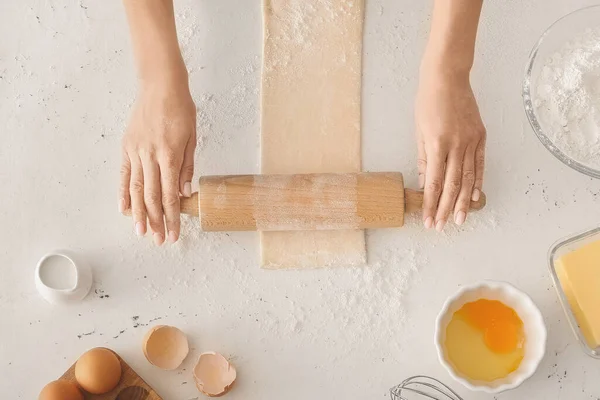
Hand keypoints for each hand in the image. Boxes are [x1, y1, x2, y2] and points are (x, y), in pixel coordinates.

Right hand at [120, 79, 195, 244]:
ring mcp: (136, 151)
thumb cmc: (182, 110)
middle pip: (151, 196)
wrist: (161, 86)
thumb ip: (187, 167)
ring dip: (138, 213)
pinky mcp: (127, 147)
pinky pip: (124, 174)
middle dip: (156, 221)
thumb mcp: (192, 138)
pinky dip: (123, 193)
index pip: (170, 194)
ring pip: (135, 189)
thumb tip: (185, 194)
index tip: (175, 234)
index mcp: (170, 155)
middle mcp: (150, 156)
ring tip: (141, 232)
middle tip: (159, 240)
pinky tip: (124, 209)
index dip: (172, 217)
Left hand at [415, 69, 485, 230]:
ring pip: (468, 179)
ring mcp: (471, 141)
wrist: (447, 77)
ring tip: (458, 220)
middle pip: (451, 185)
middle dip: (445, 208)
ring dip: (462, 202)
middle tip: (441, 227)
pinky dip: (478, 183)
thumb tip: (422, 183)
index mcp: (437, 144)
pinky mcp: (481, 136)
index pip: (432, 182)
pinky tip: (475, 198)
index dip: (430, 204)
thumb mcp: (419, 131)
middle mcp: (456, 145)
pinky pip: (480, 165)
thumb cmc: (428, 102)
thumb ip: (423, 159)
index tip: (427, 220)